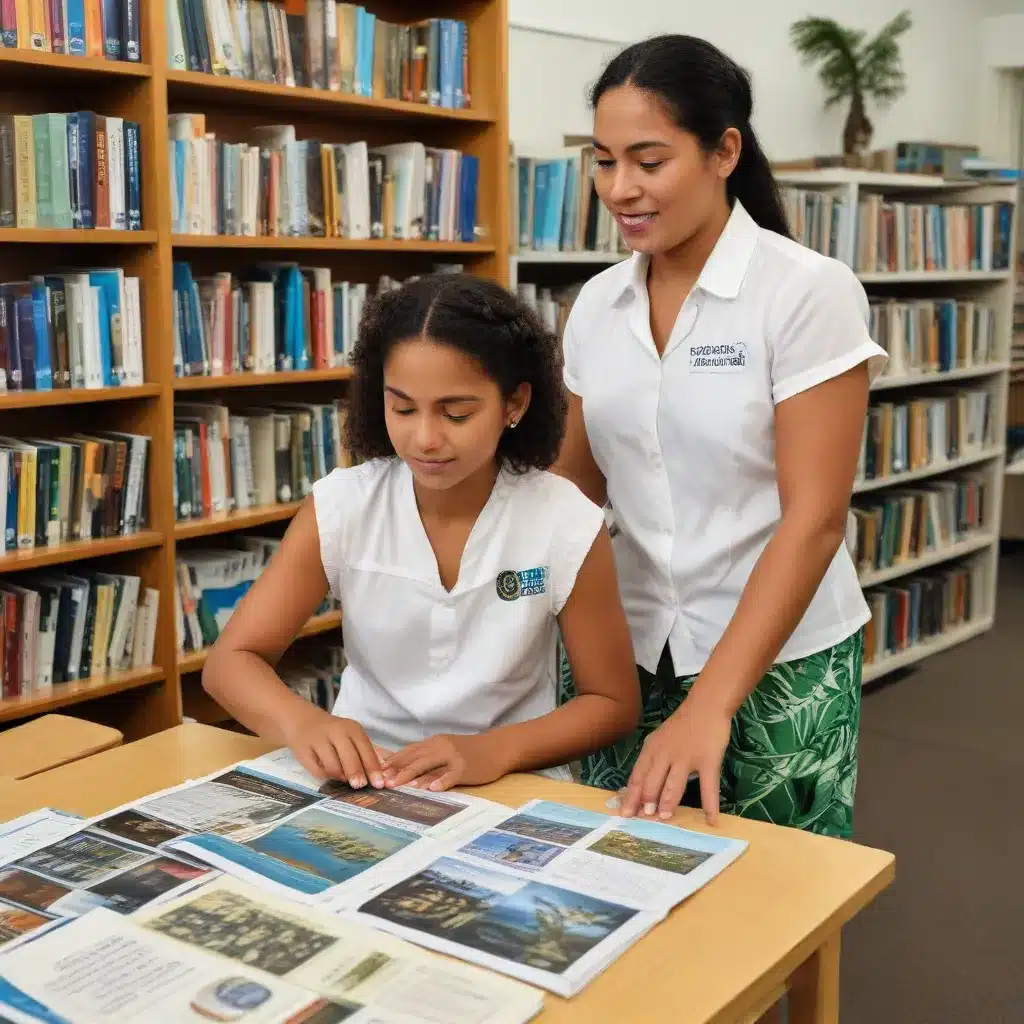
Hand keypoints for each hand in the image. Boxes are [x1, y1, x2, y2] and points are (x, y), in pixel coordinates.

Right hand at [283, 705, 383, 789]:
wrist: (303, 721)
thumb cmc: (334, 733)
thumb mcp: (351, 736)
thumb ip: (364, 753)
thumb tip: (379, 776)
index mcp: (352, 729)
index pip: (365, 749)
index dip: (372, 768)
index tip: (379, 784)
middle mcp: (336, 732)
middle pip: (349, 756)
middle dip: (356, 773)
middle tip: (360, 786)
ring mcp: (318, 741)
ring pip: (332, 765)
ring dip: (340, 776)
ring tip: (343, 779)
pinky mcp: (303, 751)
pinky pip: (316, 770)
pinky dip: (324, 776)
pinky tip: (328, 775)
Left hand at [381, 733, 508, 791]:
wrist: (498, 747)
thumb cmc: (470, 751)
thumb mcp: (447, 750)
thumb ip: (429, 757)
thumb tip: (405, 770)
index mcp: (434, 743)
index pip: (408, 752)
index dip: (392, 762)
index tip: (376, 772)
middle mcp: (441, 747)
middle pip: (414, 758)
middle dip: (396, 770)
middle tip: (380, 782)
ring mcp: (453, 756)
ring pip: (428, 765)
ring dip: (411, 775)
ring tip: (397, 785)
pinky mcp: (465, 767)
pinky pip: (451, 775)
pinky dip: (441, 781)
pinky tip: (432, 789)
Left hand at [619, 689, 732, 823]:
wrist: (705, 706)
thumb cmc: (681, 725)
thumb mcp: (658, 739)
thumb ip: (651, 759)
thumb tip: (641, 786)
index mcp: (651, 749)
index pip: (637, 776)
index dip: (631, 796)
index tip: (625, 813)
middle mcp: (665, 754)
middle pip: (651, 782)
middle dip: (646, 802)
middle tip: (644, 818)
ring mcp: (686, 758)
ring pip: (673, 785)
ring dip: (667, 803)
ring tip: (664, 818)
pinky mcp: (708, 761)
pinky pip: (708, 786)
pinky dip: (710, 805)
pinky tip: (711, 820)